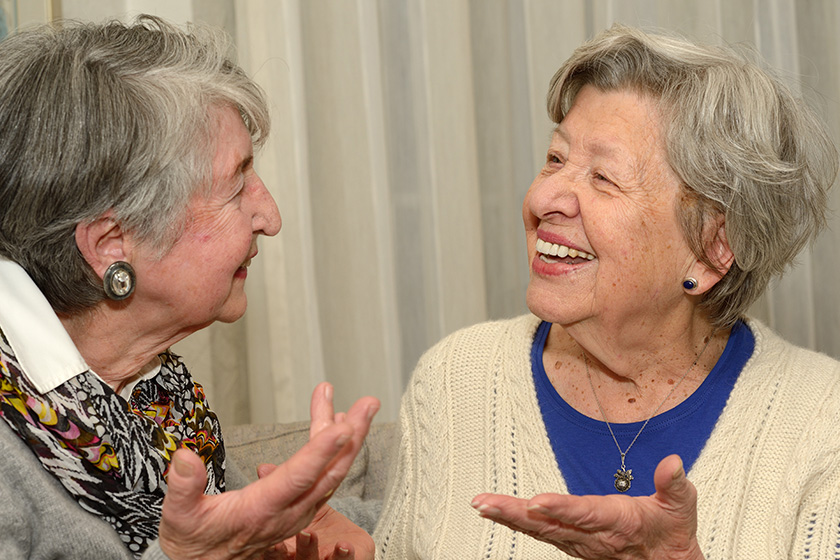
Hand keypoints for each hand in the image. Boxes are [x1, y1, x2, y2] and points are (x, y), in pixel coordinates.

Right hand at [157, 383, 379, 559]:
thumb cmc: (193, 540)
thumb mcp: (179, 516)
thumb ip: (183, 486)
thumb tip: (186, 456)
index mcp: (261, 510)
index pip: (299, 476)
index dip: (322, 450)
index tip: (343, 425)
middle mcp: (287, 512)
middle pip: (329, 472)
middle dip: (353, 435)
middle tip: (368, 404)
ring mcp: (297, 512)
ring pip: (331, 474)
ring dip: (347, 439)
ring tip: (355, 407)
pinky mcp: (298, 510)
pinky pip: (325, 479)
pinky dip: (334, 452)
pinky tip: (334, 427)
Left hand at [470, 455, 704, 559]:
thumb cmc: (673, 532)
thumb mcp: (681, 507)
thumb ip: (674, 484)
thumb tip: (673, 462)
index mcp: (618, 522)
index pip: (584, 514)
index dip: (560, 508)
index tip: (535, 502)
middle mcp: (593, 536)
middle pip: (549, 524)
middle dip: (515, 514)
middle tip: (484, 504)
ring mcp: (580, 543)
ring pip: (539, 530)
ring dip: (509, 518)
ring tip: (481, 505)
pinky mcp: (574, 544)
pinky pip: (541, 534)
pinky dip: (518, 524)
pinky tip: (497, 514)